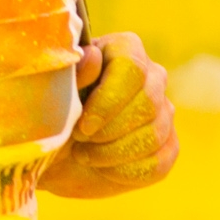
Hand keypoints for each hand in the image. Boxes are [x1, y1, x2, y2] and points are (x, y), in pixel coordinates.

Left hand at [40, 32, 176, 197]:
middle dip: (109, 131)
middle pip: (147, 101)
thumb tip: (93, 56)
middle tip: (79, 140)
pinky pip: (159, 162)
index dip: (108, 101)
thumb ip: (74, 75)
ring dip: (113, 153)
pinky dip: (126, 171)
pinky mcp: (168, 145)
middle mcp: (151, 75)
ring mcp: (163, 110)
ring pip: (154, 134)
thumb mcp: (54, 95)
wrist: (56, 155)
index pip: (132, 67)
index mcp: (123, 49)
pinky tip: (103, 167)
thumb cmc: (51, 114)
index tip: (83, 126)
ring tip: (85, 153)